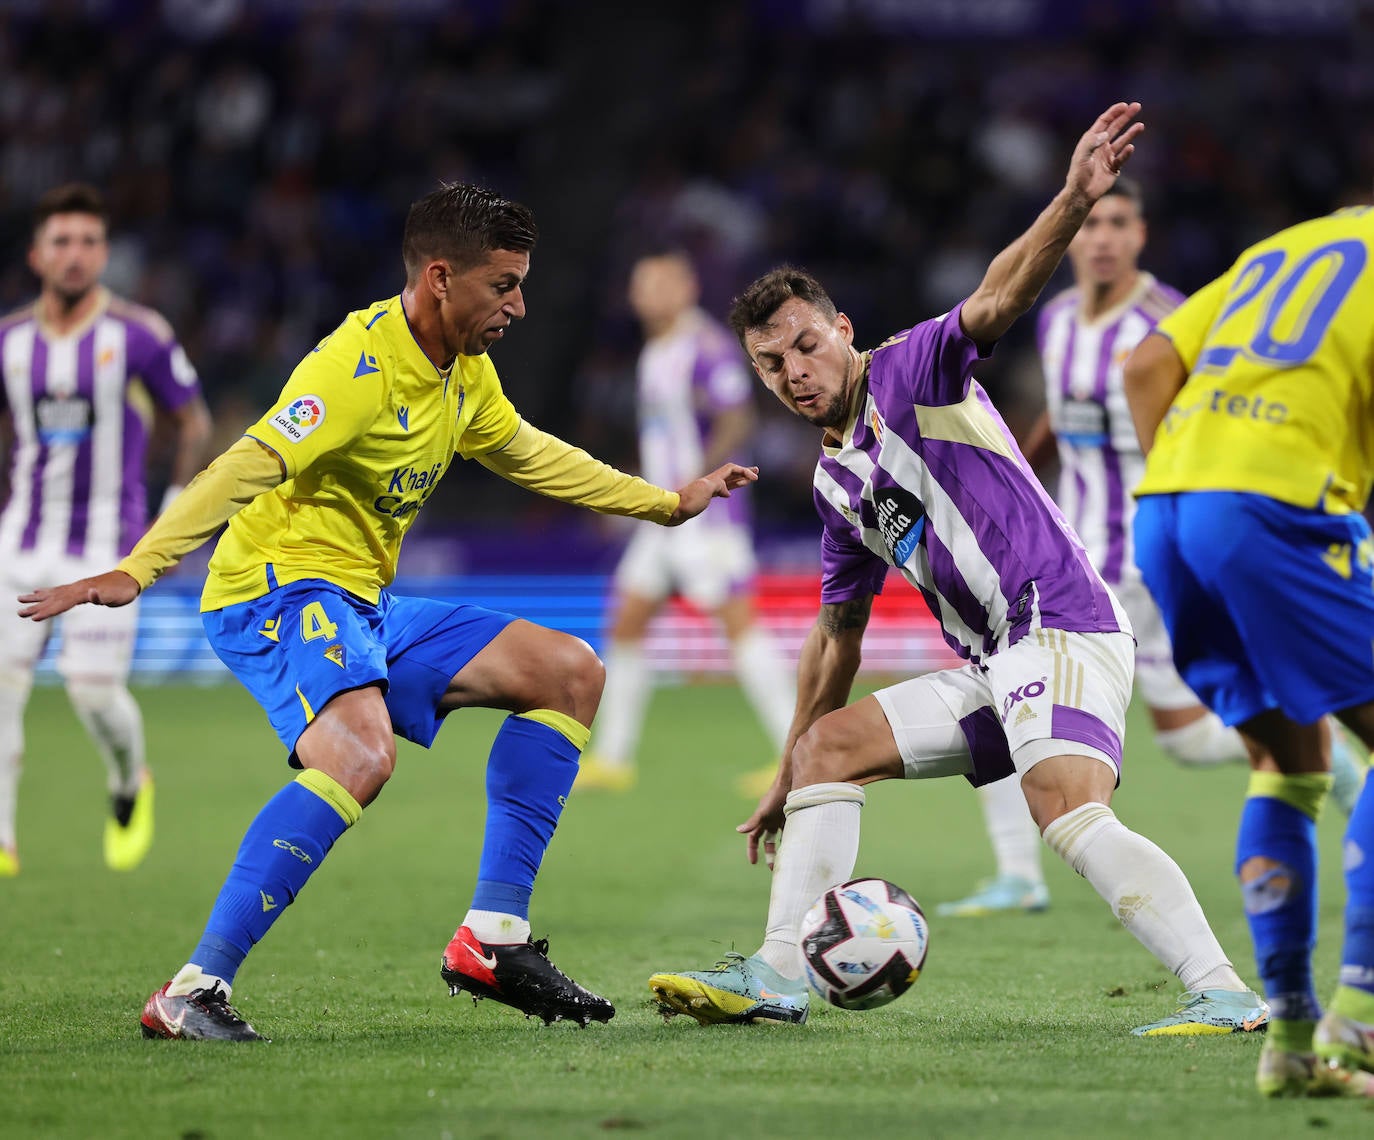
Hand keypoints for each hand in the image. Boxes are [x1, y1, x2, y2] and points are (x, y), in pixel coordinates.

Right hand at [17, 570, 140, 621]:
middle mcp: (77, 588)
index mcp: (83, 592)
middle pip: (53, 599)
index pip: (61, 604)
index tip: (33, 618)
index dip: (48, 611)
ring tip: (20, 600)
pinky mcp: (80, 587)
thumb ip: (101, 596)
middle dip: (36, 607)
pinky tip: (38, 592)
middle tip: (19, 613)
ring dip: (36, 598)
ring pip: (53, 594)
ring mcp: (77, 587)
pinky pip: (59, 590)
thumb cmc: (123, 591)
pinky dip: (47, 592)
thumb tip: (90, 593)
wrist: (130, 579)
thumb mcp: (115, 597)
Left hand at [667, 463, 758, 525]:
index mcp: (712, 479)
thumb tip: (727, 492)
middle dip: (743, 472)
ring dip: (738, 480)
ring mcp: (707, 490)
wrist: (673, 511)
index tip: (755, 478)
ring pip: (726, 482)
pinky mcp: (703, 498)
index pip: (731, 469)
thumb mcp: (705, 490)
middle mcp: (711, 482)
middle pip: (730, 474)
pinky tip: (730, 492)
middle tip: (756, 471)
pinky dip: (728, 489)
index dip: (744, 471)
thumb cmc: (688, 501)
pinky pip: (720, 491)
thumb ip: (718, 486)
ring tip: (748, 480)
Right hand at [737, 779, 788, 868]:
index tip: (753, 862)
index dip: (752, 850)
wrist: (791, 783)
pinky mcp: (792, 818)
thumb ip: (752, 822)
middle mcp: (769, 822)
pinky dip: (792, 840)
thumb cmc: (775, 796)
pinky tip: (797, 849)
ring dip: (781, 849)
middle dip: (769, 854)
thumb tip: (738, 830)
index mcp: (760, 821)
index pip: (753, 839)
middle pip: (767, 842)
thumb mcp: (763, 812)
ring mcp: (780, 820)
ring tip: (786, 861)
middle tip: (773, 867)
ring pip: (779, 839)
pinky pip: (790, 832)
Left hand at [1064, 102, 1143, 205]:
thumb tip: (1106, 134)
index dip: (1114, 113)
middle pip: (1115, 127)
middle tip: (1137, 107)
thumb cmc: (1078, 174)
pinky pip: (1122, 157)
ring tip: (1140, 126)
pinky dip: (1127, 153)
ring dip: (1131, 133)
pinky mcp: (1113, 168)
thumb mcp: (1082, 156)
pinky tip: (1130, 147)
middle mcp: (1100, 146)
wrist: (1081, 193)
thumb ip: (1092, 143)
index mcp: (1091, 140)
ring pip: (1122, 141)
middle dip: (1125, 117)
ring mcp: (1107, 156)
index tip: (1124, 105)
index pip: (1104, 122)